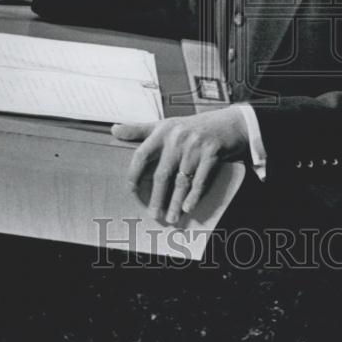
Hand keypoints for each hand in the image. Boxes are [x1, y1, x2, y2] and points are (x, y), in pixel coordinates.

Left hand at [111, 107, 248, 223]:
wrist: (228, 123)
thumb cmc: (192, 127)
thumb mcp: (165, 124)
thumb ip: (139, 130)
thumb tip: (113, 130)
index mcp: (163, 131)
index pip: (142, 154)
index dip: (134, 173)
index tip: (131, 190)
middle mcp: (177, 138)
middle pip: (162, 174)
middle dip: (157, 197)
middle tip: (153, 215)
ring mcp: (196, 146)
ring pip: (182, 181)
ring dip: (176, 202)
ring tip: (172, 218)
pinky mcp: (212, 153)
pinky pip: (201, 180)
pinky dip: (195, 196)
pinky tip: (188, 207)